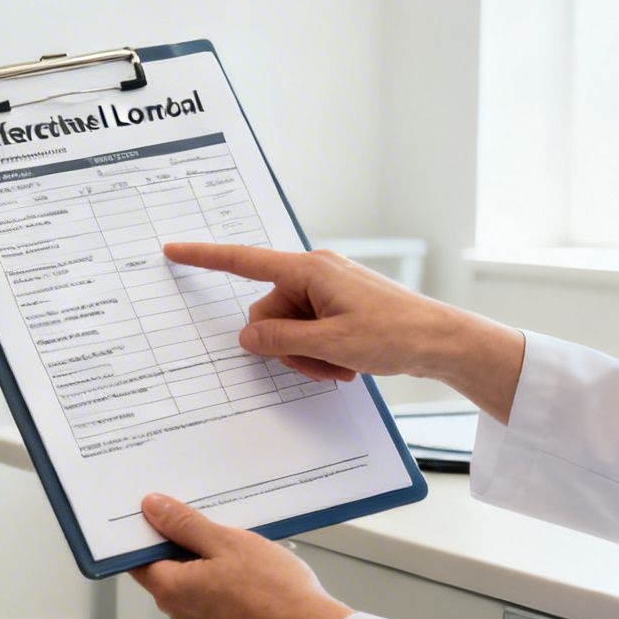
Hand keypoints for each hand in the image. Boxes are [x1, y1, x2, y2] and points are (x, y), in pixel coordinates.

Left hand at [129, 494, 350, 618]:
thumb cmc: (272, 590)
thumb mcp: (226, 542)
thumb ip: (184, 524)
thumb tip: (151, 508)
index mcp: (172, 591)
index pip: (140, 562)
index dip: (149, 539)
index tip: (164, 522)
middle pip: (170, 579)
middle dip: (189, 556)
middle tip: (220, 538)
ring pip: (196, 598)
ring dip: (211, 579)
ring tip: (245, 565)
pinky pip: (216, 617)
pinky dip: (227, 601)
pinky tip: (254, 590)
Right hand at [163, 242, 525, 420]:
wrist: (444, 342)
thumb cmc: (396, 335)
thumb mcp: (331, 345)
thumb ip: (281, 340)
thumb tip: (246, 336)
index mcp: (310, 270)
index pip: (245, 261)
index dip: (206, 258)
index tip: (173, 250)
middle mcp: (317, 273)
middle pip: (269, 311)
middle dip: (286, 345)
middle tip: (322, 365)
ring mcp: (330, 289)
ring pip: (289, 327)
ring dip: (307, 354)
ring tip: (340, 368)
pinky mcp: (341, 305)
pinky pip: (310, 330)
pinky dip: (321, 352)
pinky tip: (346, 364)